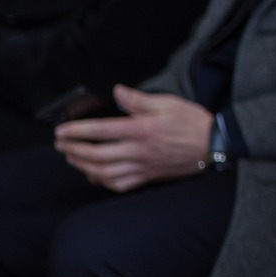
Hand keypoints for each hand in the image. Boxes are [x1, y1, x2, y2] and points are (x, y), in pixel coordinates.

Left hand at [54, 86, 212, 191]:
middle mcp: (139, 151)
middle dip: (73, 149)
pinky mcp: (148, 176)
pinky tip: (95, 174)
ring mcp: (142, 166)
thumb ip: (138, 100)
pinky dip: (102, 181)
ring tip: (73, 157)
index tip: (62, 130)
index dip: (77, 131)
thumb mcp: (168, 103)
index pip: (101, 131)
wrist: (214, 145)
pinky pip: (120, 184)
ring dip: (83, 166)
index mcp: (142, 130)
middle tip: (61, 144)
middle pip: (96, 155)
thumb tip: (118, 92)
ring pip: (104, 172)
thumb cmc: (192, 123)